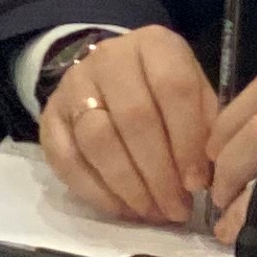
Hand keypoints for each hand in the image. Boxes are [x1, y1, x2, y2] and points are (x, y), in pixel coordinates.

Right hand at [40, 26, 220, 231]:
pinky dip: (96, 191)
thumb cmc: (166, 94)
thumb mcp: (197, 97)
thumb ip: (207, 129)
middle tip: (176, 208)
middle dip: (159, 173)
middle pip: (134, 117)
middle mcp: (109, 56)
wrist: (113, 77)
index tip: (197, 183)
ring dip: (129, 186)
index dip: (187, 141)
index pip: (173, 88)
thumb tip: (206, 176)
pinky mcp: (49, 114)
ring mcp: (74, 83)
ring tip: (152, 211)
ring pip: (98, 139)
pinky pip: (66, 158)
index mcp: (154, 45)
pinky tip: (122, 208)